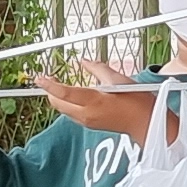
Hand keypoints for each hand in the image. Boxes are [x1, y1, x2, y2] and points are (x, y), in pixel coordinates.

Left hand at [38, 57, 157, 141]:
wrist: (147, 124)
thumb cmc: (138, 102)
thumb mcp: (119, 79)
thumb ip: (98, 69)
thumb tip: (85, 63)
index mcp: (93, 101)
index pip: (64, 93)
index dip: (49, 84)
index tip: (39, 77)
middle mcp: (87, 114)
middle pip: (57, 103)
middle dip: (51, 91)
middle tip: (50, 77)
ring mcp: (87, 121)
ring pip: (63, 109)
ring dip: (59, 97)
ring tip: (61, 84)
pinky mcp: (90, 124)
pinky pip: (72, 113)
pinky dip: (68, 103)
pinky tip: (75, 95)